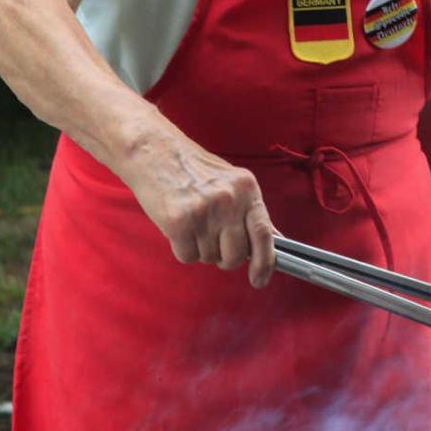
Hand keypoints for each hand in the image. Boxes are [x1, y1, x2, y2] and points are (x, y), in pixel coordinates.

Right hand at [123, 127, 275, 288]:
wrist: (154, 151)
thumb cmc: (193, 169)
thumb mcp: (231, 182)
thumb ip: (251, 212)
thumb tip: (276, 241)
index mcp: (246, 188)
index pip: (263, 233)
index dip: (265, 262)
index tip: (260, 280)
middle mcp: (229, 199)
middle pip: (236, 255)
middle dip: (225, 257)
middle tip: (212, 239)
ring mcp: (204, 211)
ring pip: (210, 258)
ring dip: (201, 249)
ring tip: (192, 222)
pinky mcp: (179, 222)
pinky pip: (187, 257)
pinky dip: (182, 248)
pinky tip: (178, 226)